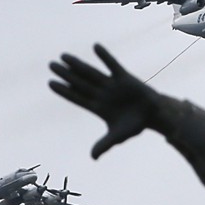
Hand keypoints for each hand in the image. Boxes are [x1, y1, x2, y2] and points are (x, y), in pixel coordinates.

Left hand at [49, 44, 161, 158]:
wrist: (154, 115)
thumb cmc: (135, 125)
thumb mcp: (118, 136)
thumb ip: (105, 144)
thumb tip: (93, 157)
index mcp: (98, 107)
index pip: (77, 97)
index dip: (64, 91)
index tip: (50, 83)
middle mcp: (102, 94)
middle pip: (79, 82)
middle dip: (66, 75)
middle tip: (50, 65)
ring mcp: (112, 85)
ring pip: (91, 73)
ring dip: (78, 65)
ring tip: (63, 56)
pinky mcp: (124, 77)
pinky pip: (112, 65)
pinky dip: (105, 56)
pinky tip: (95, 47)